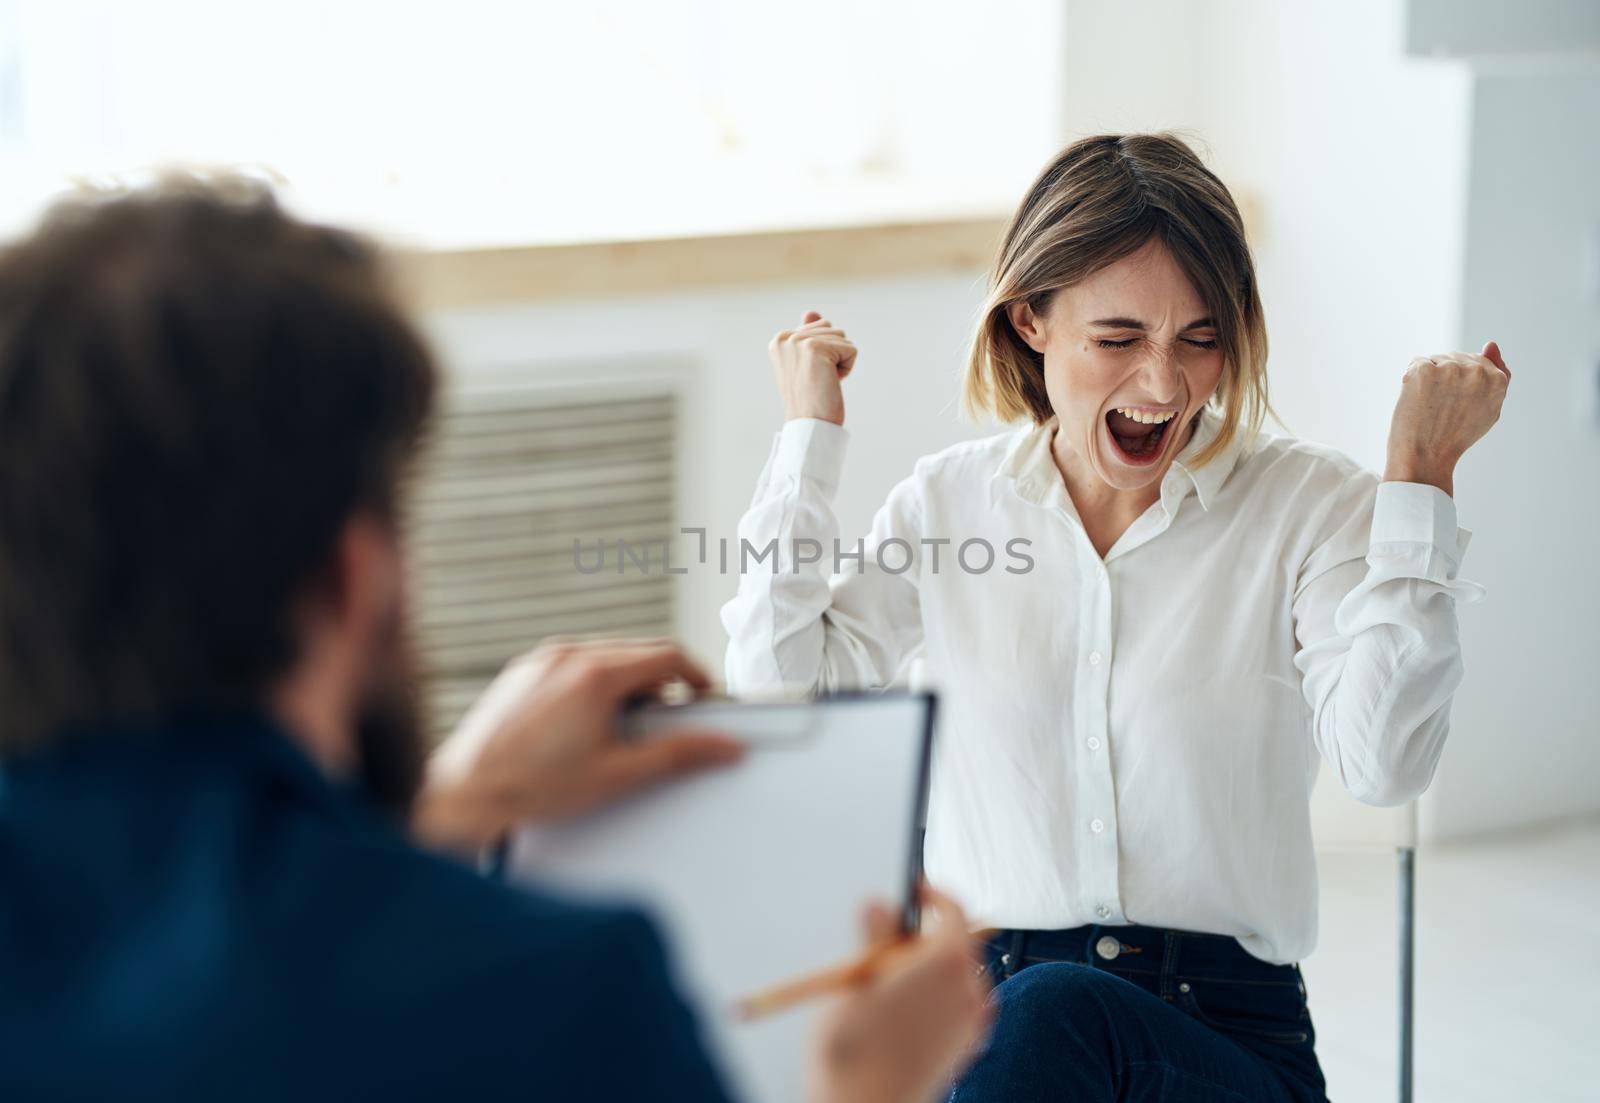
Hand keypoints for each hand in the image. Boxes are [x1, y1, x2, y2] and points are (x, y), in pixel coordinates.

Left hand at [412, 639, 742, 853]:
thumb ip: (678, 755)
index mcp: (596, 674)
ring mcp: (540, 659)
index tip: (701, 694)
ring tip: (624, 723)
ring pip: (604, 654)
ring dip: (626, 679)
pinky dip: (592, 680)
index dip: (695, 674)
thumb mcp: (618, 775)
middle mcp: (567, 655)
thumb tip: (722, 746)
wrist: (466, 795)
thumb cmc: (532, 788)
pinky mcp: (521, 671)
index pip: (667, 654)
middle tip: (667, 715)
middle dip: (661, 679)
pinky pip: (572, 662)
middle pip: (636, 651)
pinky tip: (586, 720)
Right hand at [770, 310, 857, 425]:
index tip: (809, 376)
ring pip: (842, 338)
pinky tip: (831, 382)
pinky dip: (847, 368)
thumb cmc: (809, 399)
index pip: (819, 327)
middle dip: (833, 355)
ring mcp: (799, 342)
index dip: (824, 354)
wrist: (809, 425)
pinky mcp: (815, 348)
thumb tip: (812, 312)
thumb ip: (808, 335)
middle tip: (817, 380)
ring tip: (823, 381)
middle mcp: (785, 338)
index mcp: (779, 340)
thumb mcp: (806, 364)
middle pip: (831, 329)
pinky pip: (851, 349)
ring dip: (840, 362)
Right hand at [808, 886, 991, 1102]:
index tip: (914, 889)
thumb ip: (873, 935)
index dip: (932, 894)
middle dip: (926, 934)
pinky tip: (906, 1009)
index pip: (953, 910)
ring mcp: (971, 1021)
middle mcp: (969, 989)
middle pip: (958, 942)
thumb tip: (880, 904)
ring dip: (932, 967)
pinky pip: (960, 1005)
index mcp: (947, 961)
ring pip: (959, 975)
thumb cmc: (854, 1049)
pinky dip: (940, 997)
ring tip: (890, 978)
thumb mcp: (854, 978)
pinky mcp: (966, 1047)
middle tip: (887, 938)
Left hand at [1384, 340, 1510, 495]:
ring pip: (1437, 359)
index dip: (1462, 383)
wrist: (1425, 458)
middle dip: (1445, 377)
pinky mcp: (1424, 370)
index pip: (1479, 362)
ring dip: (1429, 377)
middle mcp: (1477, 371)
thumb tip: (1491, 344)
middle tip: (1441, 408)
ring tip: (1430, 406)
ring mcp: (1450, 369)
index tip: (1456, 403)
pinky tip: (1416, 400)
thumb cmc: (1455, 437)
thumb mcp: (1489, 410)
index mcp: (1498, 381)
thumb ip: (1496, 376)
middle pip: (1457, 358)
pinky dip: (1412, 379)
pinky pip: (1417, 363)